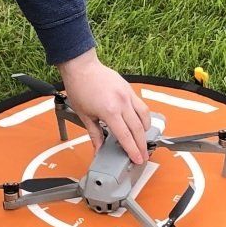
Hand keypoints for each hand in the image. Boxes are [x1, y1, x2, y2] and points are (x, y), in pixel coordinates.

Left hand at [56, 49, 150, 164]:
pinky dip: (143, 116)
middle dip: (142, 145)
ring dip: (146, 130)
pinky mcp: (129, 89)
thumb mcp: (84, 116)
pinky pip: (141, 105)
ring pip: (144, 116)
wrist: (81, 67)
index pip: (125, 136)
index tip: (137, 159)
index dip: (133, 150)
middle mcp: (122, 103)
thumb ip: (95, 134)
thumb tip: (98, 149)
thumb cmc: (80, 88)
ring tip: (143, 140)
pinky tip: (140, 123)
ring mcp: (127, 95)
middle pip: (138, 129)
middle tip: (143, 155)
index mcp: (109, 111)